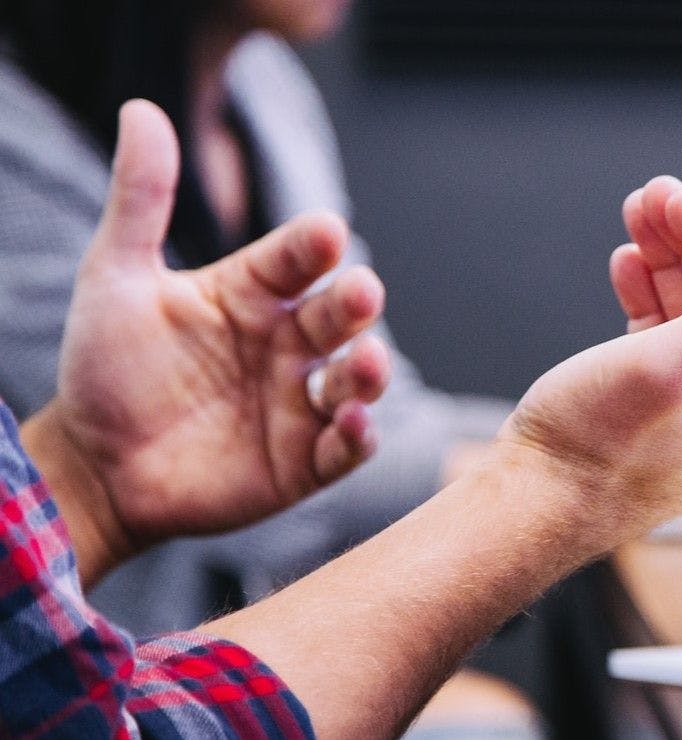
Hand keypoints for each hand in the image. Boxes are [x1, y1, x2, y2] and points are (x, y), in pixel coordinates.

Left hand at [23, 100, 391, 582]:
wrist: (92, 467)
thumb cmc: (106, 369)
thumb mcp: (115, 278)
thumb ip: (140, 199)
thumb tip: (141, 109)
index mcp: (252, 294)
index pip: (296, 259)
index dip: (313, 246)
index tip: (325, 232)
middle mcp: (286, 343)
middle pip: (338, 316)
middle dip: (355, 303)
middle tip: (360, 292)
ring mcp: (299, 403)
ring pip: (355, 380)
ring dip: (369, 371)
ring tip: (366, 363)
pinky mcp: (303, 463)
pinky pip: (344, 448)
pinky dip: (358, 437)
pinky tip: (352, 423)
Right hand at [498, 177, 681, 532]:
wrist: (530, 508)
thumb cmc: (593, 450)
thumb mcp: (669, 367)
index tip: (672, 199)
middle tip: (649, 196)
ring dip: (670, 260)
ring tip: (635, 218)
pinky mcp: (668, 410)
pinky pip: (673, 337)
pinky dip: (652, 296)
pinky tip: (628, 266)